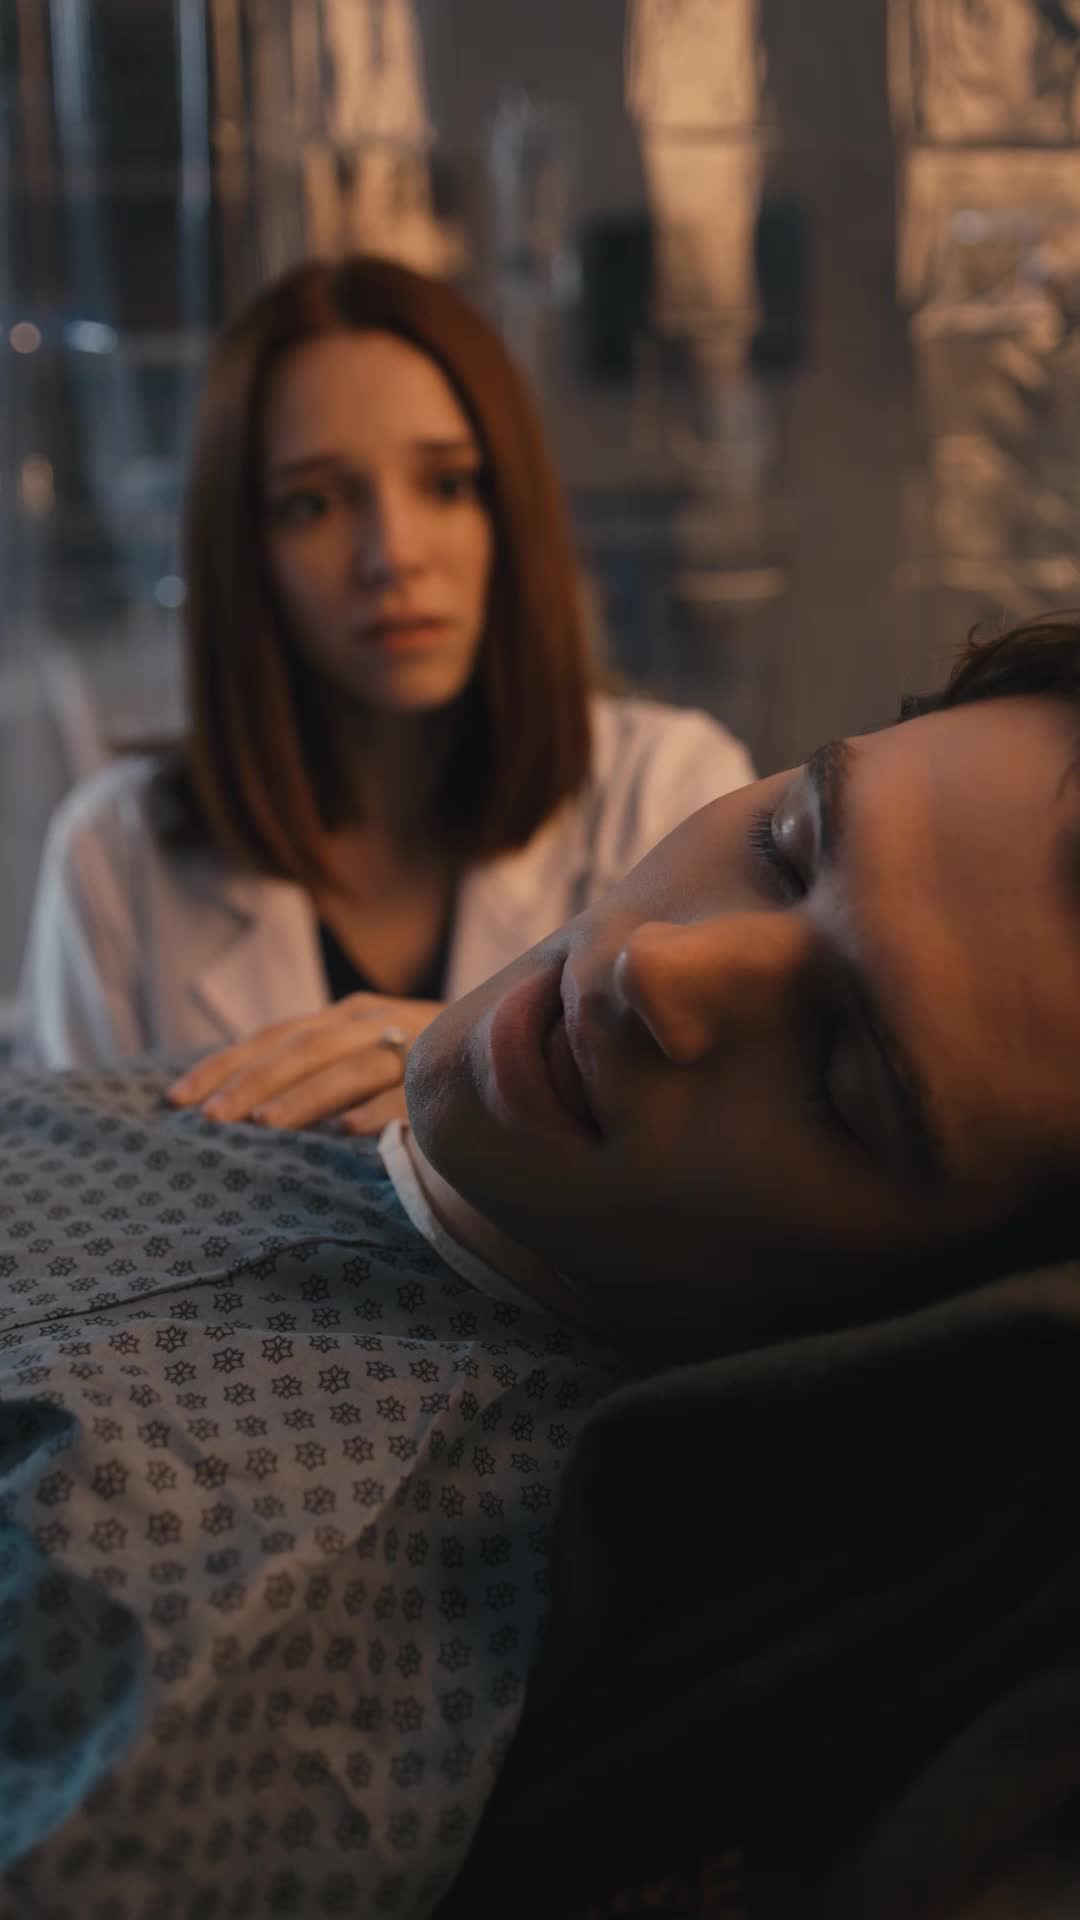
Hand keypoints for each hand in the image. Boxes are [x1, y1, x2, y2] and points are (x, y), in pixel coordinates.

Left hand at [167, 994, 443, 1135]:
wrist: (505, 1039)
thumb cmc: (414, 1060)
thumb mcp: (358, 1054)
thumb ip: (310, 1069)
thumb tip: (232, 1109)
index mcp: (340, 1017)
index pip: (270, 1038)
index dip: (223, 1065)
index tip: (176, 1100)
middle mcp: (369, 1021)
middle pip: (302, 1049)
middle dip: (253, 1084)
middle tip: (213, 1121)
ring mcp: (409, 1044)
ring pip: (350, 1068)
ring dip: (306, 1097)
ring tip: (266, 1127)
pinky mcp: (444, 1075)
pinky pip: (408, 1093)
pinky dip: (379, 1109)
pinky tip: (349, 1132)